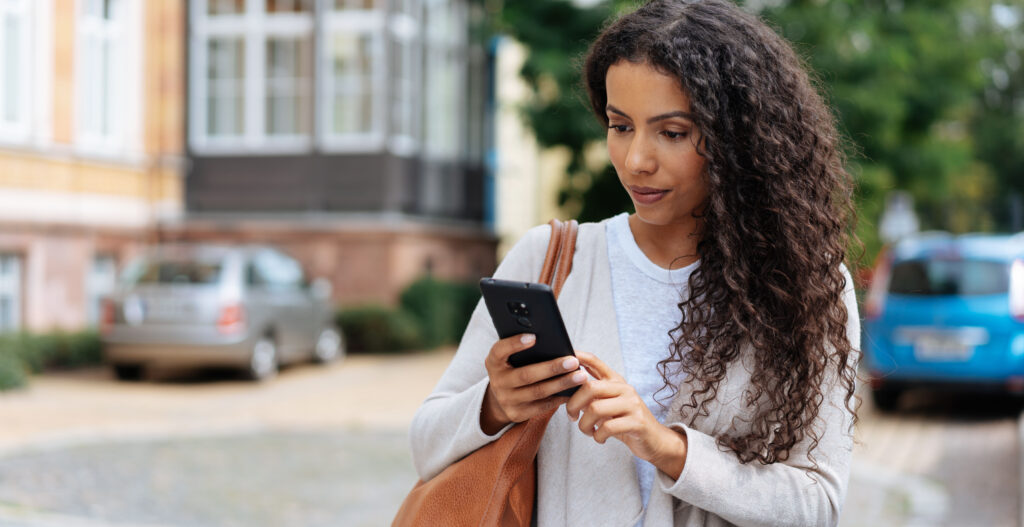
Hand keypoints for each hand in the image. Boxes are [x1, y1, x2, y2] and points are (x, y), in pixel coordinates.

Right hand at [480, 333, 587, 434]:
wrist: (500, 397)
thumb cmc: (513, 368)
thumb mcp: (509, 357)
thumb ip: (522, 349)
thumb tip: (551, 340)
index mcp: (493, 362)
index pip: (500, 350)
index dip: (514, 344)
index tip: (533, 337)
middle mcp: (498, 382)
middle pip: (526, 375)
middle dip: (552, 368)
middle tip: (572, 361)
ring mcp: (506, 400)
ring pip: (538, 392)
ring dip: (562, 384)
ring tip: (580, 376)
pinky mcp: (517, 414)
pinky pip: (542, 406)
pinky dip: (559, 398)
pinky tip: (573, 391)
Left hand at [566, 351, 687, 478]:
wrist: (654, 440)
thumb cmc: (625, 422)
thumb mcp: (608, 405)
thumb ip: (592, 396)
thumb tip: (566, 388)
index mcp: (616, 382)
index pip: (596, 362)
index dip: (580, 357)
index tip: (565, 356)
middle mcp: (624, 389)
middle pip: (590, 387)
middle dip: (573, 404)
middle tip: (571, 417)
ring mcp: (632, 404)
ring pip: (595, 409)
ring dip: (584, 425)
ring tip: (587, 431)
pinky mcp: (637, 422)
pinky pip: (607, 427)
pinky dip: (598, 436)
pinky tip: (600, 438)